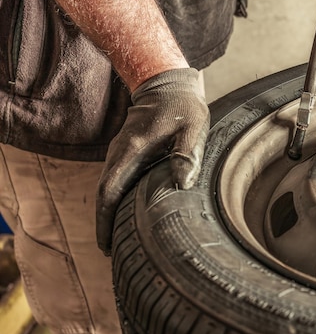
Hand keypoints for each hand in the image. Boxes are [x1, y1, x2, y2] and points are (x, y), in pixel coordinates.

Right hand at [96, 68, 209, 254]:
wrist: (166, 82)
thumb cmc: (183, 107)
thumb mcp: (193, 127)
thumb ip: (187, 153)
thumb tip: (181, 184)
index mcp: (134, 150)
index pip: (110, 191)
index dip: (105, 220)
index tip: (106, 244)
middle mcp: (121, 153)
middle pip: (104, 194)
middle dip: (104, 223)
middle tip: (111, 251)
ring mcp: (121, 151)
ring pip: (108, 187)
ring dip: (108, 211)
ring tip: (116, 239)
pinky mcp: (126, 150)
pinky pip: (115, 178)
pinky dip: (115, 198)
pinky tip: (125, 212)